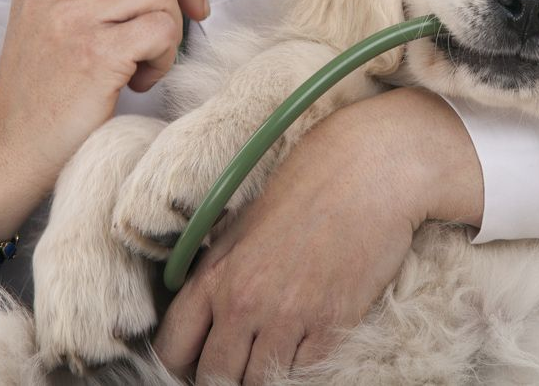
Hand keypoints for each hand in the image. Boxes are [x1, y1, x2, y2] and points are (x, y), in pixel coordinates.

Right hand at [0, 0, 207, 239]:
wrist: (14, 143)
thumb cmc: (51, 80)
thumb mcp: (70, 13)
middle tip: (194, 10)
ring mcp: (70, 13)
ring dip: (171, 31)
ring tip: (143, 61)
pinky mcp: (93, 51)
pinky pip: (162, 31)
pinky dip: (165, 59)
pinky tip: (138, 79)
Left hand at [154, 88, 482, 384]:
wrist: (366, 173)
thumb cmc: (304, 189)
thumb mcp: (243, 225)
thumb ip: (218, 273)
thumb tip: (205, 314)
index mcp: (215, 275)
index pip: (172, 349)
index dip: (181, 366)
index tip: (197, 365)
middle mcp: (244, 302)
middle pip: (215, 378)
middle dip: (224, 377)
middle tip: (240, 366)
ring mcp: (289, 317)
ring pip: (260, 383)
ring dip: (264, 375)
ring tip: (275, 353)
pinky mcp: (332, 325)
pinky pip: (306, 373)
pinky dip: (303, 367)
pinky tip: (307, 344)